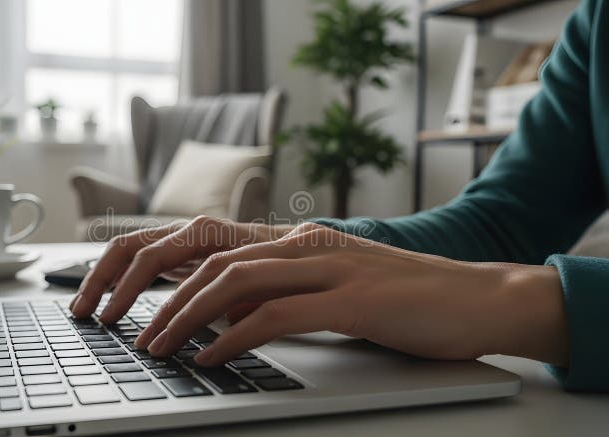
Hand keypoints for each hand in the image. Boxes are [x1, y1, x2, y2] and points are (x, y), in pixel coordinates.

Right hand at [70, 216, 294, 321]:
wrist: (300, 247)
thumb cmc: (285, 262)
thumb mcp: (266, 276)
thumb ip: (239, 291)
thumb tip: (217, 318)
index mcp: (206, 232)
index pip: (151, 257)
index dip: (128, 290)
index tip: (114, 319)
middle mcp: (189, 230)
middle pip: (131, 248)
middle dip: (102, 280)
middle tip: (85, 314)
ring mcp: (182, 238)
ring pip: (130, 249)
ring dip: (103, 277)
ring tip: (84, 308)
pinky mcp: (181, 250)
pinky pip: (141, 257)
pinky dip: (120, 277)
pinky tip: (109, 299)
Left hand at [134, 223, 569, 366]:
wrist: (478, 297)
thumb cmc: (405, 301)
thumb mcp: (331, 291)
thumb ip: (281, 296)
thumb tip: (226, 318)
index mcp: (299, 241)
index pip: (214, 245)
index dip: (166, 268)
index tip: (133, 299)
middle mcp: (307, 245)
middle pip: (211, 260)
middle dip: (159, 294)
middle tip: (130, 328)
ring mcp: (329, 268)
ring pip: (234, 282)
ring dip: (185, 315)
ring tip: (156, 345)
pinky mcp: (352, 300)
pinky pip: (276, 316)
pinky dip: (234, 337)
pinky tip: (210, 358)